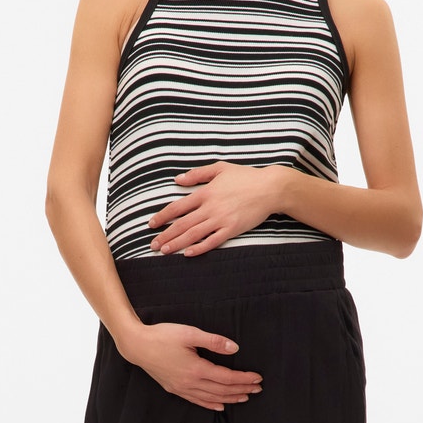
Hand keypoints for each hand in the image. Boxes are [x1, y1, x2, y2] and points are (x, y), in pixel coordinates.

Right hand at [119, 321, 263, 412]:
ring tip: (245, 396)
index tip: (258, 378)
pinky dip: (211, 404)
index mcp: (196, 369)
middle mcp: (190, 382)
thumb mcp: (189, 333)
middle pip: (222, 390)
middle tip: (258, 388)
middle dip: (242, 389)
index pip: (227, 377)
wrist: (137, 345)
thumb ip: (213, 341)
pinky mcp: (175, 389)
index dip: (244, 379)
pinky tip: (220, 406)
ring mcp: (182, 388)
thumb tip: (234, 348)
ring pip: (212, 398)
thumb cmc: (162, 336)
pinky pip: (197, 400)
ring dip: (230, 398)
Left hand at [147, 162, 286, 255]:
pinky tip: (188, 254)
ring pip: (194, 234)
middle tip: (153, 245)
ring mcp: (221, 219)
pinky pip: (213, 241)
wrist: (270, 188)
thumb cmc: (246, 177)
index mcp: (205, 193)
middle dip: (165, 235)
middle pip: (182, 223)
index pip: (177, 207)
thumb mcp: (220, 168)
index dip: (162, 216)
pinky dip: (200, 248)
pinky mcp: (233, 229)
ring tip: (164, 251)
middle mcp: (210, 207)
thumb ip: (197, 174)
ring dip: (177, 243)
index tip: (151, 224)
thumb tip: (177, 180)